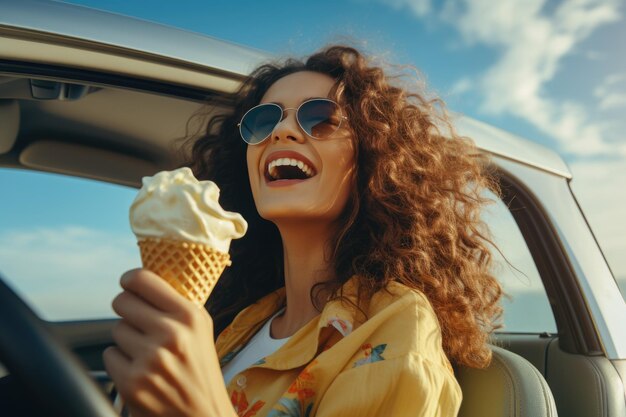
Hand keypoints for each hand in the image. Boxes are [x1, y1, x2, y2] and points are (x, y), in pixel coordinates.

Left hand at [103, 269, 235, 416]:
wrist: (204, 415)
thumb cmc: (200, 369)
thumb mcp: (202, 329)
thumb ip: (176, 304)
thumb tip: (143, 281)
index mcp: (189, 316)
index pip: (143, 280)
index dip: (130, 280)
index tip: (129, 284)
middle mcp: (171, 334)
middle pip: (122, 301)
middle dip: (127, 310)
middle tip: (139, 321)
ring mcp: (150, 359)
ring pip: (116, 329)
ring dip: (127, 339)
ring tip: (149, 353)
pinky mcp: (131, 382)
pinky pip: (109, 355)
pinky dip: (121, 362)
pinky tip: (141, 371)